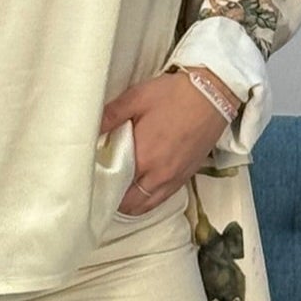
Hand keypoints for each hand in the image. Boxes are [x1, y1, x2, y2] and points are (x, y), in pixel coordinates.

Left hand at [99, 68, 235, 215]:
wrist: (213, 95)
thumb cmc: (174, 94)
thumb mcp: (136, 98)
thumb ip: (110, 115)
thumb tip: (87, 128)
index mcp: (142, 158)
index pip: (114, 187)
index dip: (101, 187)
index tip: (92, 179)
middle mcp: (158, 176)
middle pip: (129, 204)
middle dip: (114, 199)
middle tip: (105, 184)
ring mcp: (174, 179)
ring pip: (146, 206)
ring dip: (132, 202)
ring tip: (121, 188)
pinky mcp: (186, 177)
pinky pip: (162, 198)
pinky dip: (148, 198)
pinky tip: (142, 184)